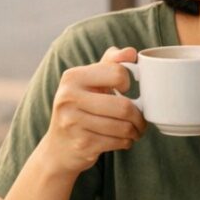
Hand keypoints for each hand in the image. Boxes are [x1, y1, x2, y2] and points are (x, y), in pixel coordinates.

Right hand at [42, 46, 146, 175]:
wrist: (58, 147)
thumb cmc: (80, 107)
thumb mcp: (90, 81)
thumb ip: (111, 63)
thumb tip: (131, 52)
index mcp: (72, 77)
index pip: (117, 73)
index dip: (128, 82)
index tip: (126, 90)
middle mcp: (68, 98)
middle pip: (124, 106)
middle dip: (139, 116)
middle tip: (141, 119)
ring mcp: (73, 123)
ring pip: (124, 127)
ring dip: (136, 130)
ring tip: (135, 130)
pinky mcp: (82, 144)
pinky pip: (118, 142)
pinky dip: (127, 142)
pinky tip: (123, 140)